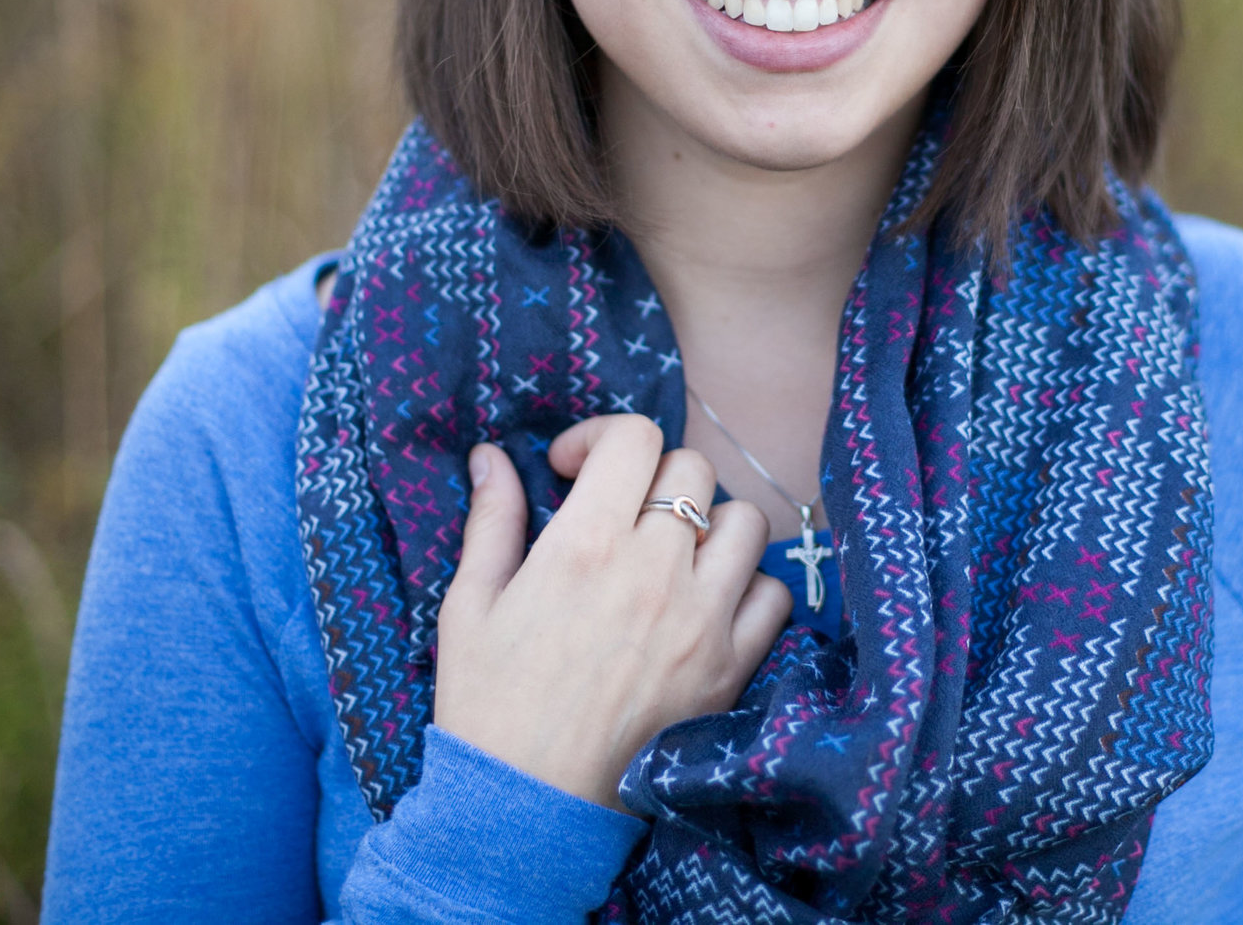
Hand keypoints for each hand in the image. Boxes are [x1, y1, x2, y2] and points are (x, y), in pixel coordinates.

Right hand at [432, 414, 792, 811]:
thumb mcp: (469, 605)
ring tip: (671, 554)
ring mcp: (702, 621)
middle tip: (619, 514)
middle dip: (651, 478)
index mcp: (587, 544)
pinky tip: (707, 603)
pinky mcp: (730, 669)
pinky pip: (773, 597)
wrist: (525, 807)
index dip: (603, 437)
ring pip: (745, 522)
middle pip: (691, 470)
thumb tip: (490, 455)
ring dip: (710, 525)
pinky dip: (749, 588)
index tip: (575, 471)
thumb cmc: (487, 705)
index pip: (635, 436)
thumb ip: (491, 520)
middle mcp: (654, 571)